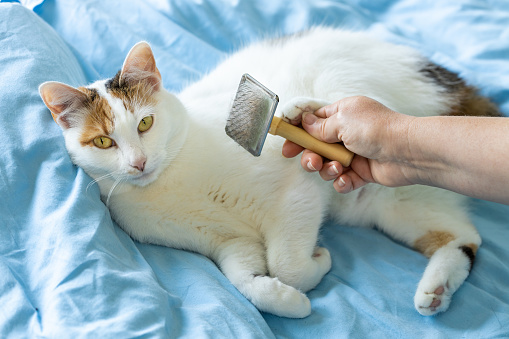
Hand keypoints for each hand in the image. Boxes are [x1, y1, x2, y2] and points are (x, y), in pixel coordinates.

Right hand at [282, 96, 414, 192]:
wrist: (409, 152)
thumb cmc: (378, 130)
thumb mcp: (343, 121)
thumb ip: (320, 126)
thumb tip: (304, 123)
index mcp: (342, 114)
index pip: (312, 121)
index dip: (297, 131)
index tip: (285, 142)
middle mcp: (346, 133)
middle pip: (316, 146)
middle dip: (310, 156)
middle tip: (310, 162)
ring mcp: (354, 153)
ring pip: (327, 165)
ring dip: (327, 170)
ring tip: (337, 169)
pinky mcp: (362, 172)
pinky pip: (343, 180)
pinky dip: (342, 182)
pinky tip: (347, 180)